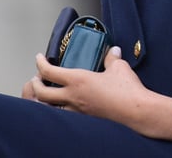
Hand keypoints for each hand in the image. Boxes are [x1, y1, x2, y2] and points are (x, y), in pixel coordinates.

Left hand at [23, 47, 152, 126]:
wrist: (136, 112)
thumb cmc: (127, 91)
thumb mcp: (119, 67)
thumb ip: (111, 58)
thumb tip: (112, 51)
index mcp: (78, 81)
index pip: (49, 72)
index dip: (40, 63)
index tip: (39, 58)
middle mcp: (73, 97)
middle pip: (42, 93)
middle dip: (35, 84)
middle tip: (36, 78)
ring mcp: (78, 111)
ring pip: (50, 108)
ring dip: (44, 100)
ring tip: (46, 94)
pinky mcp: (85, 120)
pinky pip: (64, 115)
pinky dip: (59, 109)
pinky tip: (65, 105)